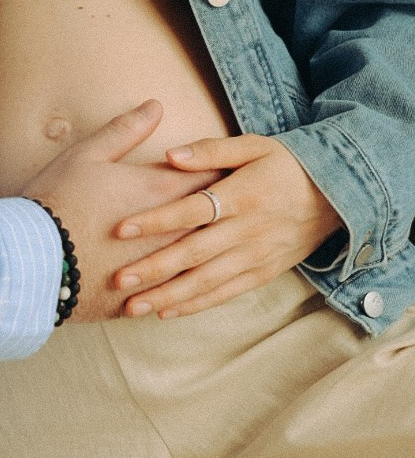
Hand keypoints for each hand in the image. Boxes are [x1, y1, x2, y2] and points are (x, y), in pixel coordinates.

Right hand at [26, 101, 221, 320]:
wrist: (31, 259)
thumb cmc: (58, 199)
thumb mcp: (88, 154)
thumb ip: (127, 130)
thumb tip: (156, 106)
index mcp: (160, 192)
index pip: (211, 175)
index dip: (224, 169)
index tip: (235, 167)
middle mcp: (170, 233)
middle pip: (215, 219)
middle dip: (227, 210)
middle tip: (242, 205)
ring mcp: (158, 270)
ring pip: (201, 262)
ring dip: (212, 252)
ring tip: (222, 247)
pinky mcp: (141, 299)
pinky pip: (176, 296)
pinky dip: (184, 286)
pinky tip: (187, 283)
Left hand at [112, 133, 342, 316]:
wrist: (337, 195)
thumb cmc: (287, 164)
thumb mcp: (254, 145)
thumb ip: (210, 149)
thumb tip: (170, 154)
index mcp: (242, 195)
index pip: (191, 211)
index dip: (156, 220)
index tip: (121, 229)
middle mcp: (248, 230)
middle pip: (194, 253)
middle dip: (154, 268)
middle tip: (118, 279)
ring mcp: (257, 256)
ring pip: (207, 281)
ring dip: (169, 296)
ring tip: (133, 306)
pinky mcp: (264, 273)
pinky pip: (226, 293)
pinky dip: (197, 305)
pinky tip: (167, 312)